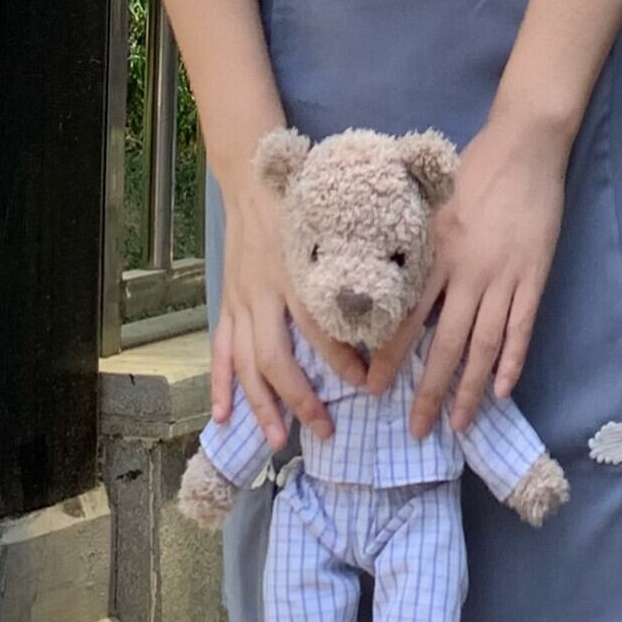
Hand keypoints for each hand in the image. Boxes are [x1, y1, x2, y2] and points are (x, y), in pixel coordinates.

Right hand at [213, 175, 364, 447]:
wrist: (251, 181)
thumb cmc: (303, 203)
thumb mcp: (336, 225)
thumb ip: (362, 259)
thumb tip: (400, 291)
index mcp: (297, 273)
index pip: (319, 326)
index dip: (341, 358)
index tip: (365, 382)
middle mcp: (265, 293)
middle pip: (277, 358)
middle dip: (301, 399)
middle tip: (325, 430)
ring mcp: (241, 302)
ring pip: (247, 364)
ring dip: (262, 405)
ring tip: (278, 440)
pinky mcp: (227, 305)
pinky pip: (222, 351)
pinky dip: (221, 385)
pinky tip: (225, 416)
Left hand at [375, 110, 568, 434]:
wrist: (525, 146)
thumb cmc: (470, 169)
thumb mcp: (427, 203)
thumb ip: (410, 242)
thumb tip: (382, 279)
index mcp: (434, 254)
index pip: (406, 319)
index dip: (389, 358)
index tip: (372, 389)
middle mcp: (467, 272)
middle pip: (444, 345)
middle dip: (428, 391)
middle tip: (416, 429)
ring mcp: (504, 277)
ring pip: (483, 346)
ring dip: (470, 389)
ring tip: (459, 424)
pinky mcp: (534, 276)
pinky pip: (522, 327)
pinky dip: (512, 361)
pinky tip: (501, 390)